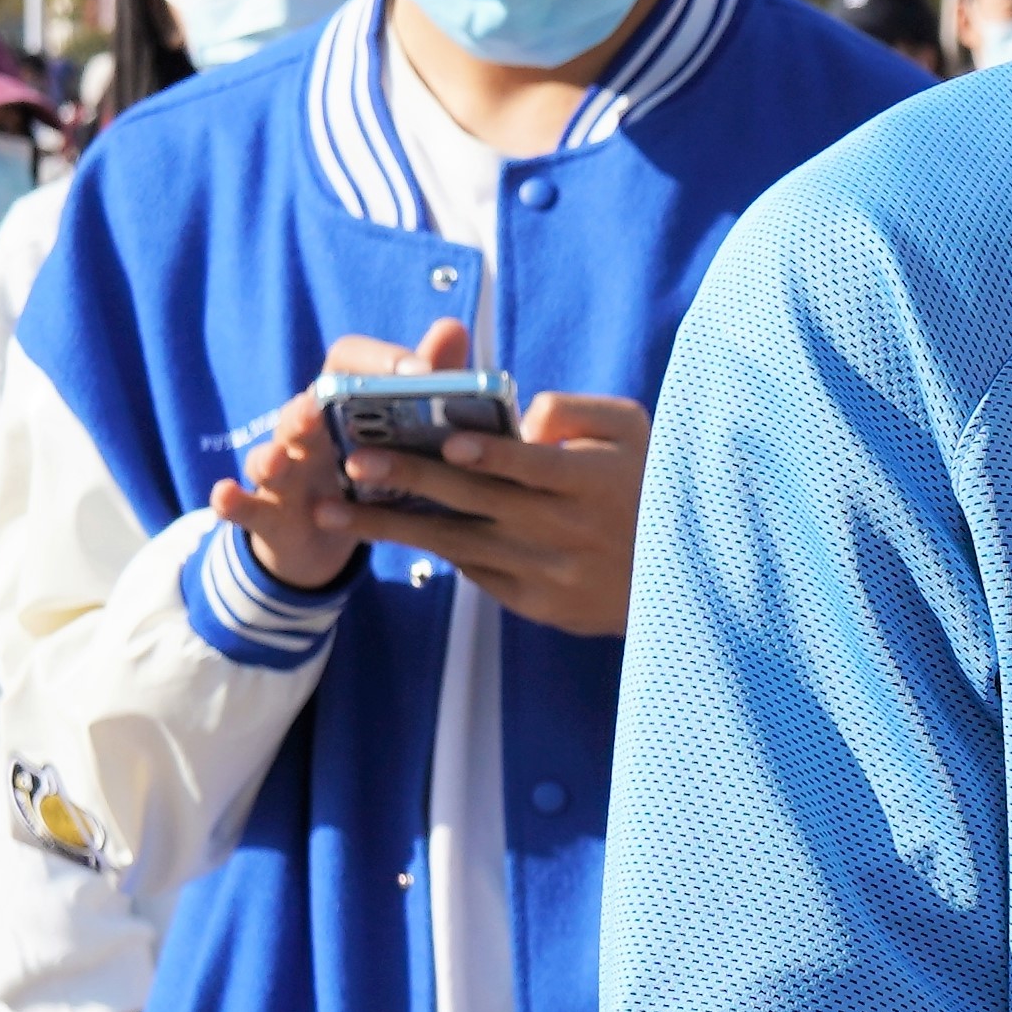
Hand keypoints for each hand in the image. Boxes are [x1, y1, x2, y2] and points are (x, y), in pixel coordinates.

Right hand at [208, 324, 446, 593]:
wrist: (329, 537)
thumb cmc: (373, 469)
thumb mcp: (405, 433)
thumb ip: (432, 386)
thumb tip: (452, 328)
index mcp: (342, 403)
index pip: (348, 361)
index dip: (379, 360)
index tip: (420, 373)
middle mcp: (306, 430)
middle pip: (300, 411)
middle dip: (306, 410)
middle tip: (316, 408)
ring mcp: (283, 472)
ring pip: (269, 458)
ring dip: (270, 457)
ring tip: (277, 458)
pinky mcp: (268, 512)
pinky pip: (244, 506)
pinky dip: (231, 501)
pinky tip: (225, 494)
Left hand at [214, 321, 656, 636]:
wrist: (680, 575)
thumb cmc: (646, 481)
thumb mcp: (635, 430)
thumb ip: (578, 410)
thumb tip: (522, 416)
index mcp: (594, 482)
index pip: (535, 466)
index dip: (493, 455)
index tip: (448, 443)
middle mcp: (567, 529)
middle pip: (479, 502)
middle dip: (412, 480)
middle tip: (356, 461)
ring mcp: (547, 571)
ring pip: (456, 543)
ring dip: (389, 525)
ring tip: (331, 509)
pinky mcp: (533, 602)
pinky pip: (472, 569)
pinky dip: (429, 547)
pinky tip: (384, 527)